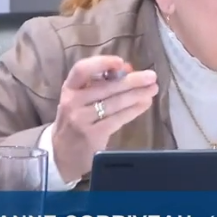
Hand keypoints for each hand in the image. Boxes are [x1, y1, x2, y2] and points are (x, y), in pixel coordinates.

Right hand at [52, 55, 157, 182]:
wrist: (63, 155)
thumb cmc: (76, 121)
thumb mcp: (80, 100)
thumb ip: (99, 85)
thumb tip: (128, 70)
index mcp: (69, 89)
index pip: (81, 69)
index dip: (101, 63)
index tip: (121, 62)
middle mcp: (72, 102)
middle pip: (106, 87)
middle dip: (133, 80)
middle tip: (151, 76)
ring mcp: (81, 120)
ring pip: (115, 103)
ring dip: (137, 94)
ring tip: (153, 89)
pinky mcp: (92, 135)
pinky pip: (118, 119)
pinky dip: (134, 110)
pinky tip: (144, 104)